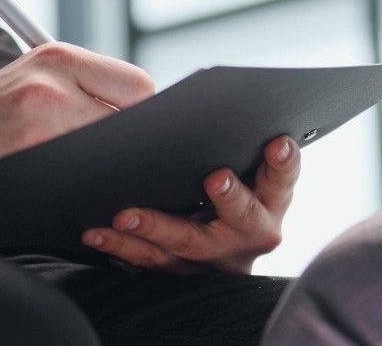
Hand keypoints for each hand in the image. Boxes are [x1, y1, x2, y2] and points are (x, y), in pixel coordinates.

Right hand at [0, 42, 153, 179]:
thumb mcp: (39, 75)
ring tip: (85, 163)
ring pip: (106, 153)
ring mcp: (37, 129)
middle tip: (114, 152)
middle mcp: (49, 88)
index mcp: (58, 58)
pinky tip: (66, 179)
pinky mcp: (24, 164)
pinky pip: (78, 178)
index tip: (132, 124)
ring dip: (104, 163)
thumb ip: (90, 85)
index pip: (138, 86)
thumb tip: (151, 113)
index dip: (141, 111)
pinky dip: (81, 182)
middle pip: (128, 122)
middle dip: (126, 140)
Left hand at [81, 135, 300, 274]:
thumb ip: (243, 150)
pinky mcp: (184, 270)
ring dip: (156, 227)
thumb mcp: (254, 174)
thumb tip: (213, 110)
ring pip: (187, 243)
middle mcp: (251, 232)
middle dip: (231, 198)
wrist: (229, 253)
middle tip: (216, 178)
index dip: (285, 162)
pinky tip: (97, 232)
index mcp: (272, 201)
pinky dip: (122, 247)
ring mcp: (217, 256)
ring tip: (126, 214)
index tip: (278, 143)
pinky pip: (151, 259)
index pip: (284, 179)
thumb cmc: (239, 191)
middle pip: (242, 217)